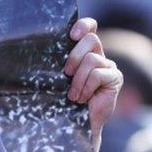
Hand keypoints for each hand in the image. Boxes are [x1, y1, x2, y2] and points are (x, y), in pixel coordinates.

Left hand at [63, 18, 121, 151]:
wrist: (74, 125)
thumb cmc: (61, 102)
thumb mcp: (56, 78)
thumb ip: (56, 62)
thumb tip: (36, 46)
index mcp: (83, 52)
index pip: (89, 27)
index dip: (83, 26)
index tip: (71, 36)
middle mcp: (98, 56)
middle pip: (91, 39)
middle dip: (75, 57)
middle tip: (66, 74)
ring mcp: (108, 66)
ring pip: (92, 59)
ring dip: (78, 80)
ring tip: (74, 96)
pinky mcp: (115, 78)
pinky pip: (99, 74)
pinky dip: (87, 87)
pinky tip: (83, 99)